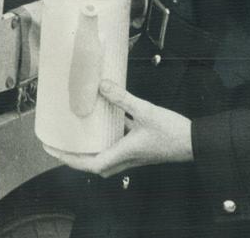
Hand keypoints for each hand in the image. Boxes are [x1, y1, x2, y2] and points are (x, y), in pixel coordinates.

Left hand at [47, 81, 191, 177]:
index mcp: (123, 154)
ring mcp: (133, 154)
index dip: (68, 158)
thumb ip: (122, 98)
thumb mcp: (145, 111)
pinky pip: (117, 143)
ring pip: (105, 154)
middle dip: (75, 156)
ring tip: (77, 133)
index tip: (53, 150)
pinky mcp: (139, 147)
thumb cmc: (173, 133)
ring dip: (90, 147)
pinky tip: (105, 117)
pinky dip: (107, 135)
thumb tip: (101, 85)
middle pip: (94, 164)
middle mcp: (126, 158)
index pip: (89, 164)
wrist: (196, 142)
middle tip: (60, 143)